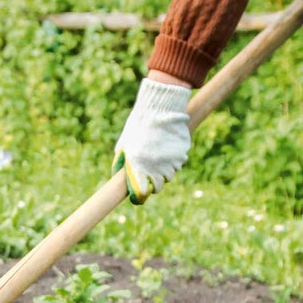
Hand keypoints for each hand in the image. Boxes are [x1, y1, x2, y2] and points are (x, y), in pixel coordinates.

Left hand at [113, 75, 191, 204]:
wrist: (158, 108)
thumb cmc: (137, 126)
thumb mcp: (124, 144)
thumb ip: (121, 162)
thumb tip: (120, 176)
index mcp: (139, 167)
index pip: (143, 192)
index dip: (141, 194)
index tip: (140, 193)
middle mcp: (156, 167)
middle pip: (160, 186)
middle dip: (156, 182)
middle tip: (152, 172)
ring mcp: (172, 161)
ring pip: (171, 174)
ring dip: (165, 169)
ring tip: (159, 155)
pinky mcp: (182, 153)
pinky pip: (179, 161)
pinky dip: (174, 158)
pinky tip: (168, 146)